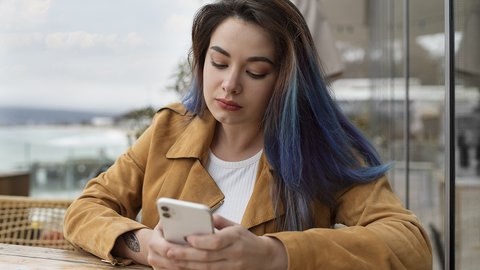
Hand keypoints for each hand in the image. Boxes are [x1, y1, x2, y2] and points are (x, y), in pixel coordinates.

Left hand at [148, 214, 286, 269]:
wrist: (265, 257)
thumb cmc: (246, 239)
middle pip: (207, 257)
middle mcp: (233, 254)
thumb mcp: (236, 225)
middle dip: (186, 254)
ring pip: (206, 268)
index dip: (201, 241)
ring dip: (186, 264)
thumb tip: (202, 217)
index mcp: (235, 238)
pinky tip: (183, 267)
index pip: (216, 241)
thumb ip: (219, 221)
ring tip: (171, 259)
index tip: (187, 237)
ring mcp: (231, 267)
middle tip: (169, 251)